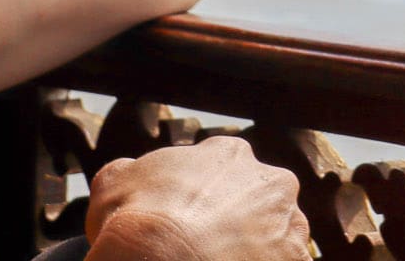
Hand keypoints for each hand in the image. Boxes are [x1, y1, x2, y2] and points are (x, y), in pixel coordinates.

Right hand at [83, 137, 310, 260]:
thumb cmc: (135, 222)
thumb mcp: (113, 183)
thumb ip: (129, 172)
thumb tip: (129, 172)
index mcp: (230, 154)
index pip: (220, 173)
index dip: (200, 201)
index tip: (185, 222)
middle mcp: (271, 183)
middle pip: (256, 204)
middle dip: (236, 225)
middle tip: (205, 251)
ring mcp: (291, 225)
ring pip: (276, 239)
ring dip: (255, 252)